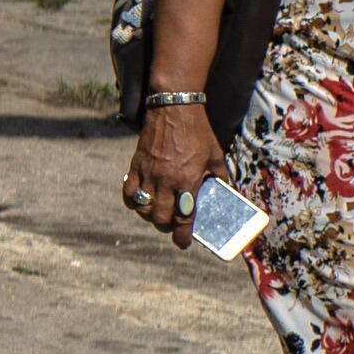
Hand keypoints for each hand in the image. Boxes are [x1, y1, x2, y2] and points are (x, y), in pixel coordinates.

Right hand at [121, 103, 219, 242]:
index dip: (183, 236)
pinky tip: (140, 200)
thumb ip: (220, 178)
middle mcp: (165, 181)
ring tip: (157, 212)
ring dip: (149, 216)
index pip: (183, 218)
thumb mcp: (216, 157)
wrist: (174, 109)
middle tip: (173, 224)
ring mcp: (148, 174)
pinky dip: (132, 201)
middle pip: (159, 218)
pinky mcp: (136, 166)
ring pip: (142, 209)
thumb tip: (224, 195)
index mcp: (187, 181)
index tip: (183, 243)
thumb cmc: (198, 133)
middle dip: (167, 227)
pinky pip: (128, 192)